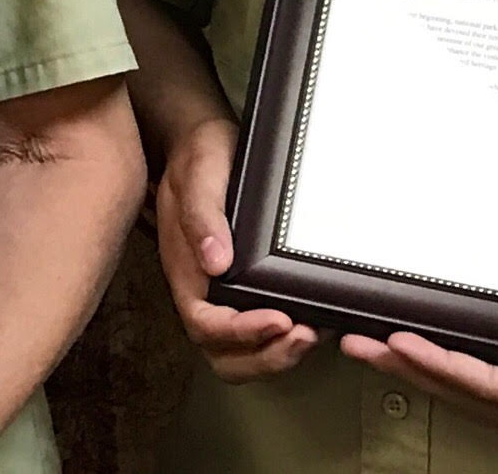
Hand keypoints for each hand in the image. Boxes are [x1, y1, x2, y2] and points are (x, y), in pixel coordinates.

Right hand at [154, 115, 316, 380]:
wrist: (199, 140)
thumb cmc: (198, 155)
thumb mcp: (200, 173)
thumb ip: (203, 215)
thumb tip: (215, 261)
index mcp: (185, 269)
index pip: (205, 324)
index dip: (241, 333)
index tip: (279, 319)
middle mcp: (201, 289)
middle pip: (223, 355)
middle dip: (265, 357)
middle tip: (304, 336)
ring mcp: (220, 291)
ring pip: (242, 352)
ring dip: (277, 354)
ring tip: (313, 333)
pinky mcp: (241, 287)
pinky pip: (258, 331)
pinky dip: (284, 339)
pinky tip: (313, 320)